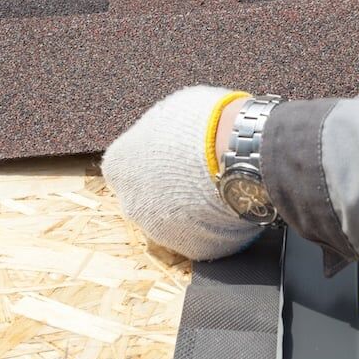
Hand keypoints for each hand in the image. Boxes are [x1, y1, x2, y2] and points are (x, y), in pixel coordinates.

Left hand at [101, 86, 257, 260]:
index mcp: (119, 166)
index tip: (172, 154)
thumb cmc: (202, 125)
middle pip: (146, 197)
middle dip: (168, 188)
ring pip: (173, 220)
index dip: (152, 159)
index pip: (125, 167)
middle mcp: (131, 203)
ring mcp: (160, 231)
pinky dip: (213, 225)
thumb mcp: (170, 110)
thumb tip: (165, 133)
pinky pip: (201, 236)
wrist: (239, 154)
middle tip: (196, 171)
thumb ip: (158, 130)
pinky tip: (229, 203)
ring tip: (218, 186)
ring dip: (190, 208)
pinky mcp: (192, 247)